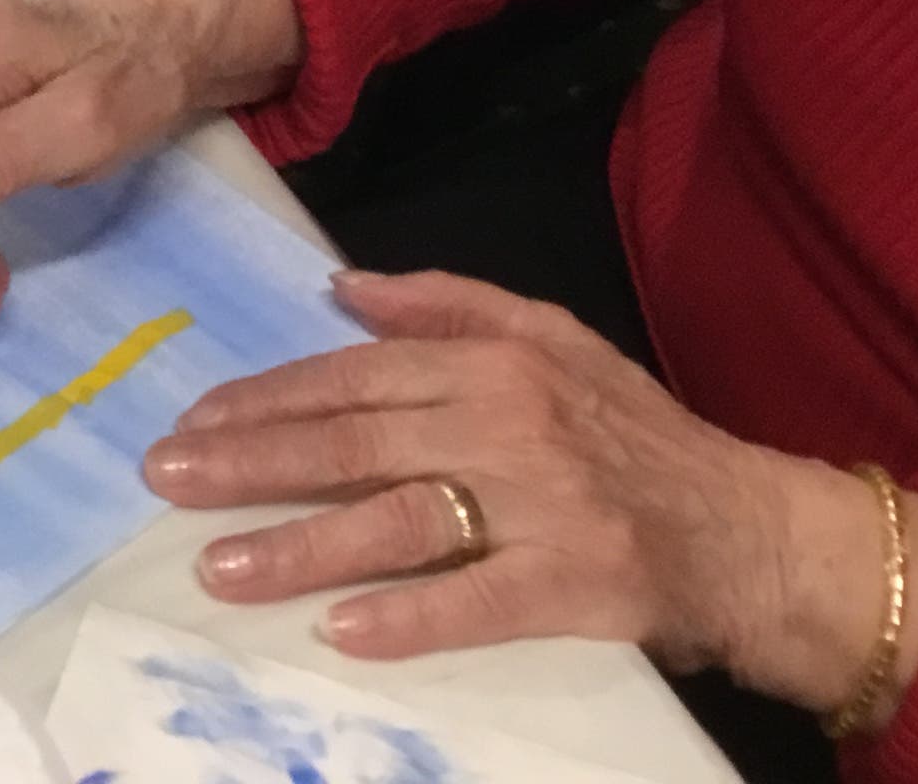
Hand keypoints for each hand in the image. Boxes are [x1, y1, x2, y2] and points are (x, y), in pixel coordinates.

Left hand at [149, 266, 917, 720]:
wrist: (749, 528)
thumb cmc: (636, 435)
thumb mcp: (552, 336)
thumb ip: (445, 304)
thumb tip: (342, 288)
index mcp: (495, 360)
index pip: (354, 377)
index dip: (268, 400)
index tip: (194, 423)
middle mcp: (509, 422)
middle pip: (357, 441)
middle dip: (252, 463)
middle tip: (169, 482)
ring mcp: (542, 505)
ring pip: (399, 520)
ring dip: (301, 545)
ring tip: (219, 566)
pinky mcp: (575, 583)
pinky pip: (477, 600)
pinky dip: (410, 615)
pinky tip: (342, 629)